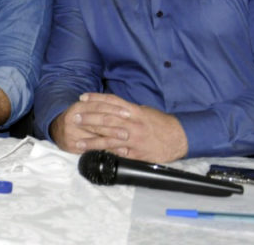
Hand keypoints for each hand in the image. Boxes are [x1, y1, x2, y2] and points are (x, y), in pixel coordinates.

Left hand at [51, 93, 187, 162]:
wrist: (179, 137)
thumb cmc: (160, 123)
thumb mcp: (144, 111)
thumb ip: (128, 110)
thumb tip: (112, 108)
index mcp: (134, 111)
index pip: (111, 102)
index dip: (95, 99)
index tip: (82, 98)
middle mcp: (132, 124)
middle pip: (106, 120)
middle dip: (89, 119)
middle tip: (74, 118)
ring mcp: (133, 140)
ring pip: (109, 139)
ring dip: (91, 140)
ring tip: (77, 140)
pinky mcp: (136, 154)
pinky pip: (118, 153)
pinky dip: (105, 152)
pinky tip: (94, 153)